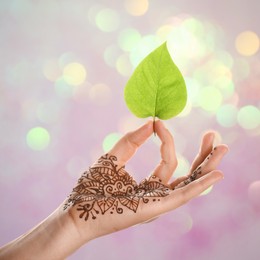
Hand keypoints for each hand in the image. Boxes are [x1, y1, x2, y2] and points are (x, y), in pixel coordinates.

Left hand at [64, 120, 227, 241]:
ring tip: (222, 148)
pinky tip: (216, 174)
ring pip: (189, 183)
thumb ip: (133, 140)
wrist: (77, 211)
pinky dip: (200, 185)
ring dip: (207, 166)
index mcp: (149, 184)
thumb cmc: (93, 186)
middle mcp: (158, 193)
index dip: (167, 139)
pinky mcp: (155, 208)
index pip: (168, 160)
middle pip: (187, 173)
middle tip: (212, 135)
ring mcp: (158, 202)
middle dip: (202, 155)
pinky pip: (182, 195)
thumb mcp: (114, 157)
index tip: (159, 121)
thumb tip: (151, 121)